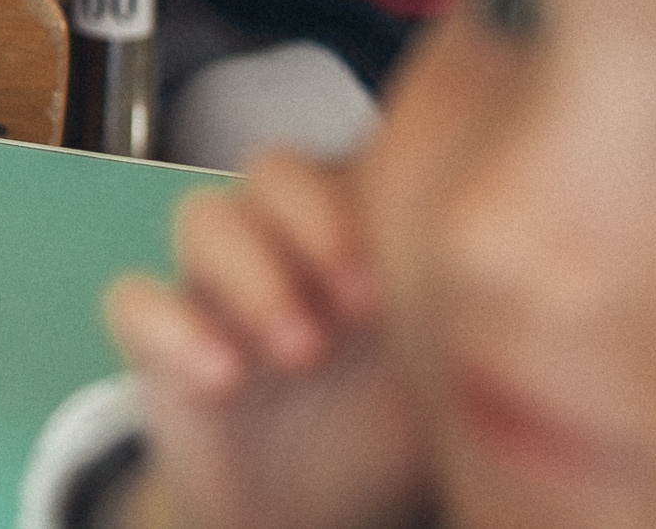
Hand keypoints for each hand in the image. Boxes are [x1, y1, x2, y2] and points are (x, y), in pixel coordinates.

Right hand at [103, 154, 428, 528]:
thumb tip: (525, 280)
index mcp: (358, 237)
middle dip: (310, 228)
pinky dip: (167, 324)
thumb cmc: (387, 433)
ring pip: (202, 217)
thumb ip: (461, 311)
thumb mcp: (443, 369)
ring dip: (250, 274)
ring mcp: (215, 287)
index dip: (368, 203)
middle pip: (272, 171)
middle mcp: (283, 246)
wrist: (307, 512)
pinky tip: (220, 377)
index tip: (399, 284)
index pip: (350, 161)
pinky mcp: (159, 340)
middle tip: (355, 310)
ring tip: (296, 352)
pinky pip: (130, 297)